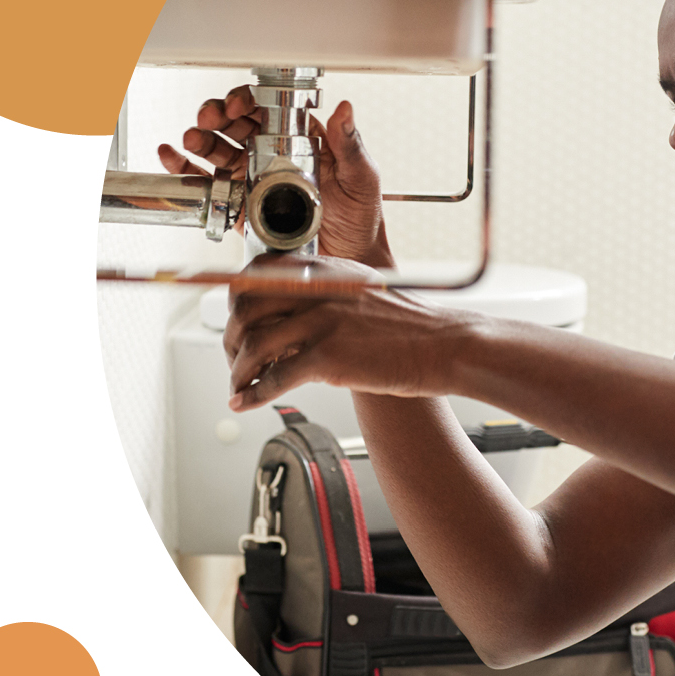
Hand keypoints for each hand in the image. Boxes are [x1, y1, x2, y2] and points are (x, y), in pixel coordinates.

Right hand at [158, 85, 393, 266]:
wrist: (351, 260)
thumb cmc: (361, 218)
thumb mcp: (361, 177)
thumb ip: (350, 144)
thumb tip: (345, 108)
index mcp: (300, 140)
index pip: (268, 109)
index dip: (249, 101)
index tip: (240, 106)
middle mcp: (273, 155)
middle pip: (236, 125)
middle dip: (218, 116)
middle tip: (210, 118)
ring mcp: (253, 179)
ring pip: (218, 149)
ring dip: (200, 139)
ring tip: (193, 138)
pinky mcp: (240, 206)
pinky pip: (209, 184)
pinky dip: (186, 169)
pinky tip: (173, 157)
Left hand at [224, 255, 474, 409]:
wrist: (445, 346)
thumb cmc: (411, 326)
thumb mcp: (362, 291)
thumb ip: (325, 294)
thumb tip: (291, 315)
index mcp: (323, 271)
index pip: (257, 273)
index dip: (236, 300)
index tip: (233, 321)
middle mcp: (316, 291)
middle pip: (245, 308)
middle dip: (229, 337)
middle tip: (232, 358)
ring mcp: (321, 323)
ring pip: (253, 345)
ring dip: (237, 371)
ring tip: (238, 386)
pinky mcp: (328, 358)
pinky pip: (275, 378)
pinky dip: (253, 395)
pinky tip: (247, 403)